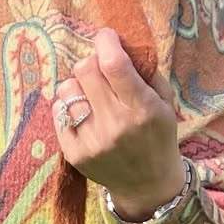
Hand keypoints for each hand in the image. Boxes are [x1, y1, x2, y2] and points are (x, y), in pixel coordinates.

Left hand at [52, 26, 183, 222]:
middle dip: (91, 62)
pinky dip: (69, 107)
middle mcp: (114, 125)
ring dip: (78, 85)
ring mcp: (91, 140)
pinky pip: (59, 113)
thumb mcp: (164, 104)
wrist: (148, 186)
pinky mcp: (74, 153)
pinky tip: (83, 113)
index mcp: (141, 109)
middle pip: (85, 70)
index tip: (106, 37)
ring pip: (67, 89)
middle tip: (99, 69)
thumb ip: (146, 72)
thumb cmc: (158, 138)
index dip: (106, 42)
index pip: (113, 64)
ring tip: (91, 95)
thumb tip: (121, 42)